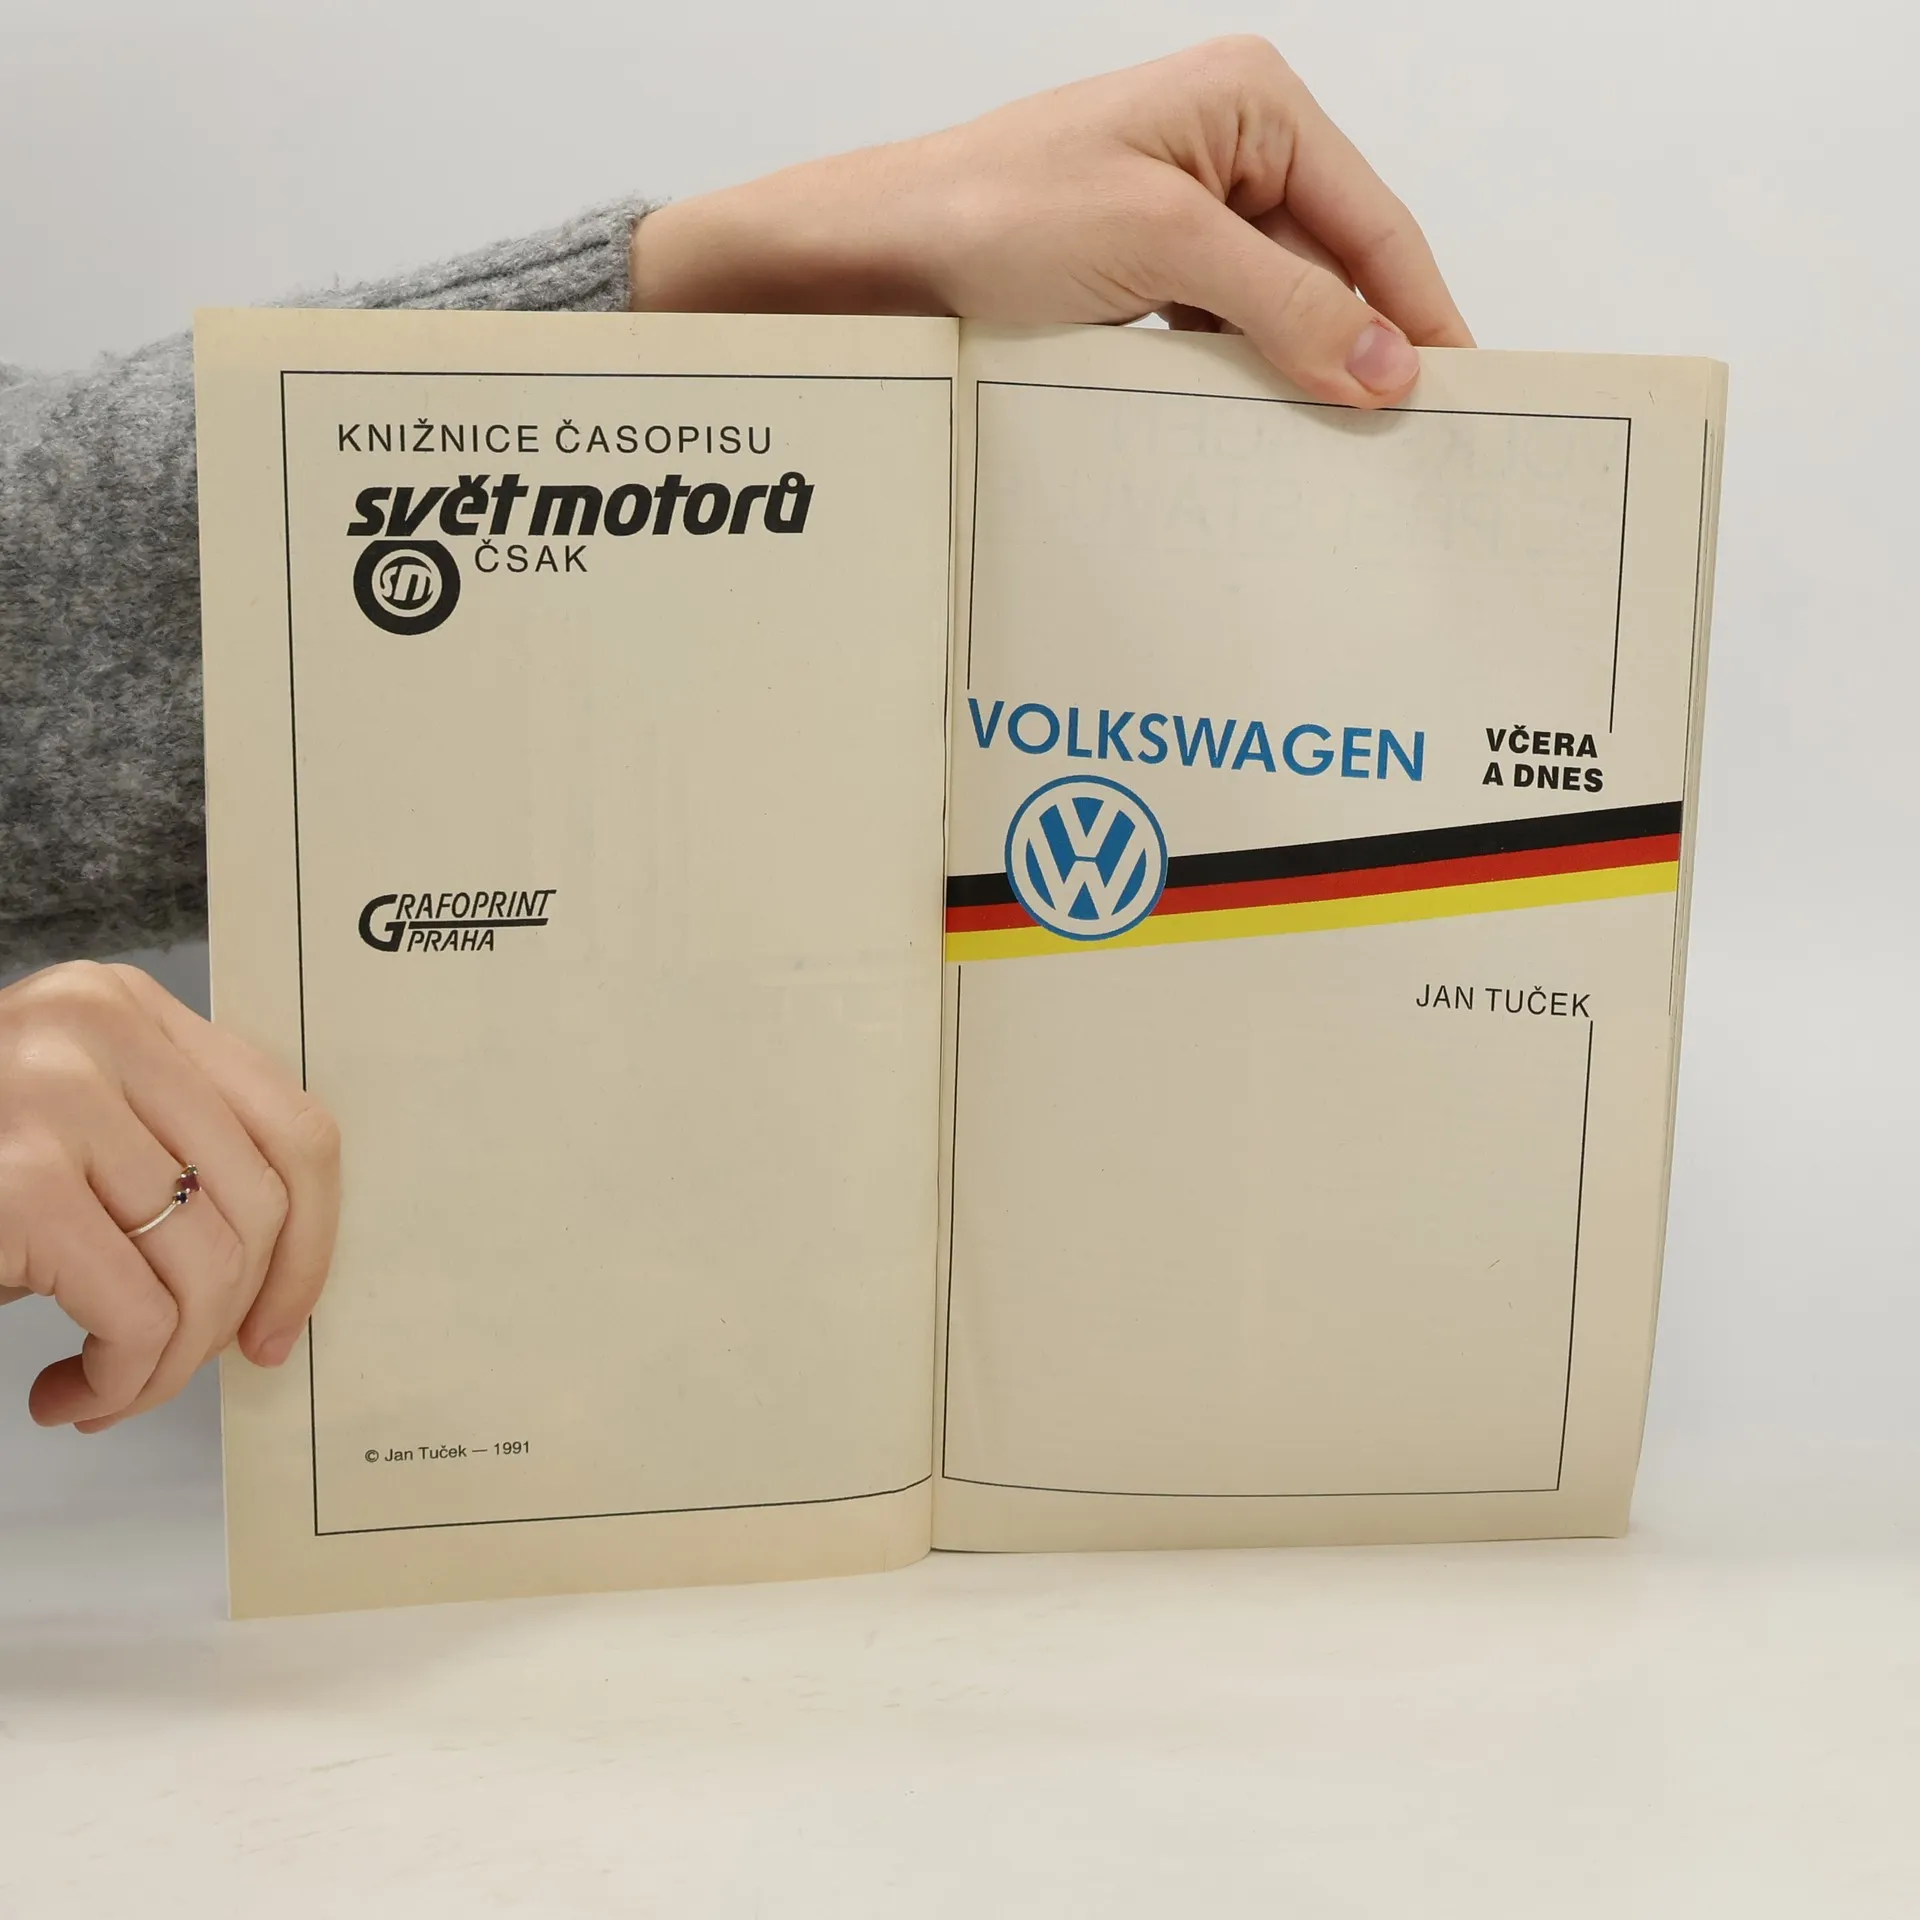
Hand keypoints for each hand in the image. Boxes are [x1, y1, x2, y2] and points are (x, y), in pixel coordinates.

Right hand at [0, 962, 338, 1429]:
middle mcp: (99, 1030)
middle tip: (167, 1369)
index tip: (278, 1321)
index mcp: (128, 1009)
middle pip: (259, 1205)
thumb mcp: (75, 1136)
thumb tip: (283, 1267)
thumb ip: (169, 1154)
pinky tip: (66, 1393)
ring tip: (106, 1386)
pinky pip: (139, 1315)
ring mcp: (55, 1096)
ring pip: (207, 1268)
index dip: (311, 1243)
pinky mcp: (19, 1180)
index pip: (295, 1127)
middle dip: (227, 1318)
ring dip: (164, 1365)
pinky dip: (120, 1380)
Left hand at [632, 36, 1470, 407]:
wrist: (874, 259)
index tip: (1459, 393)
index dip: (1419, 311)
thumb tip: (1385, 364)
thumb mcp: (1164, 248)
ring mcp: (1185, 207)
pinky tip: (1256, 428)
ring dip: (1300, 372)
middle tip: (1402, 444)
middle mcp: (1228, 144)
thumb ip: (1286, 305)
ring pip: (1280, 304)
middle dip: (1362, 348)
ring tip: (1334, 450)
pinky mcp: (1147, 265)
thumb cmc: (993, 214)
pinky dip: (1243, 377)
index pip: (1373, 219)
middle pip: (1333, 264)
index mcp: (1250, 102)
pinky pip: (1224, 328)